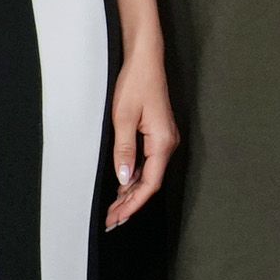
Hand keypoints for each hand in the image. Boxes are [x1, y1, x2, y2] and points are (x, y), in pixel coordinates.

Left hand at [103, 45, 178, 228]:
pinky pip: (149, 163)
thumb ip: (124, 151)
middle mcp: (168, 144)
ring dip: (132, 192)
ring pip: (149, 174)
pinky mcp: (159, 134)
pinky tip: (122, 186)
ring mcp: (165, 139)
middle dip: (131, 203)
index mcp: (162, 142)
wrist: (146, 59)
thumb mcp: (123, 118)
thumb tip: (124, 178)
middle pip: (150, 183)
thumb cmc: (136, 83)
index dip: (133, 204)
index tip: (117, 217)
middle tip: (111, 220)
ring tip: (114, 209)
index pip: (149, 183)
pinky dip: (135, 177)